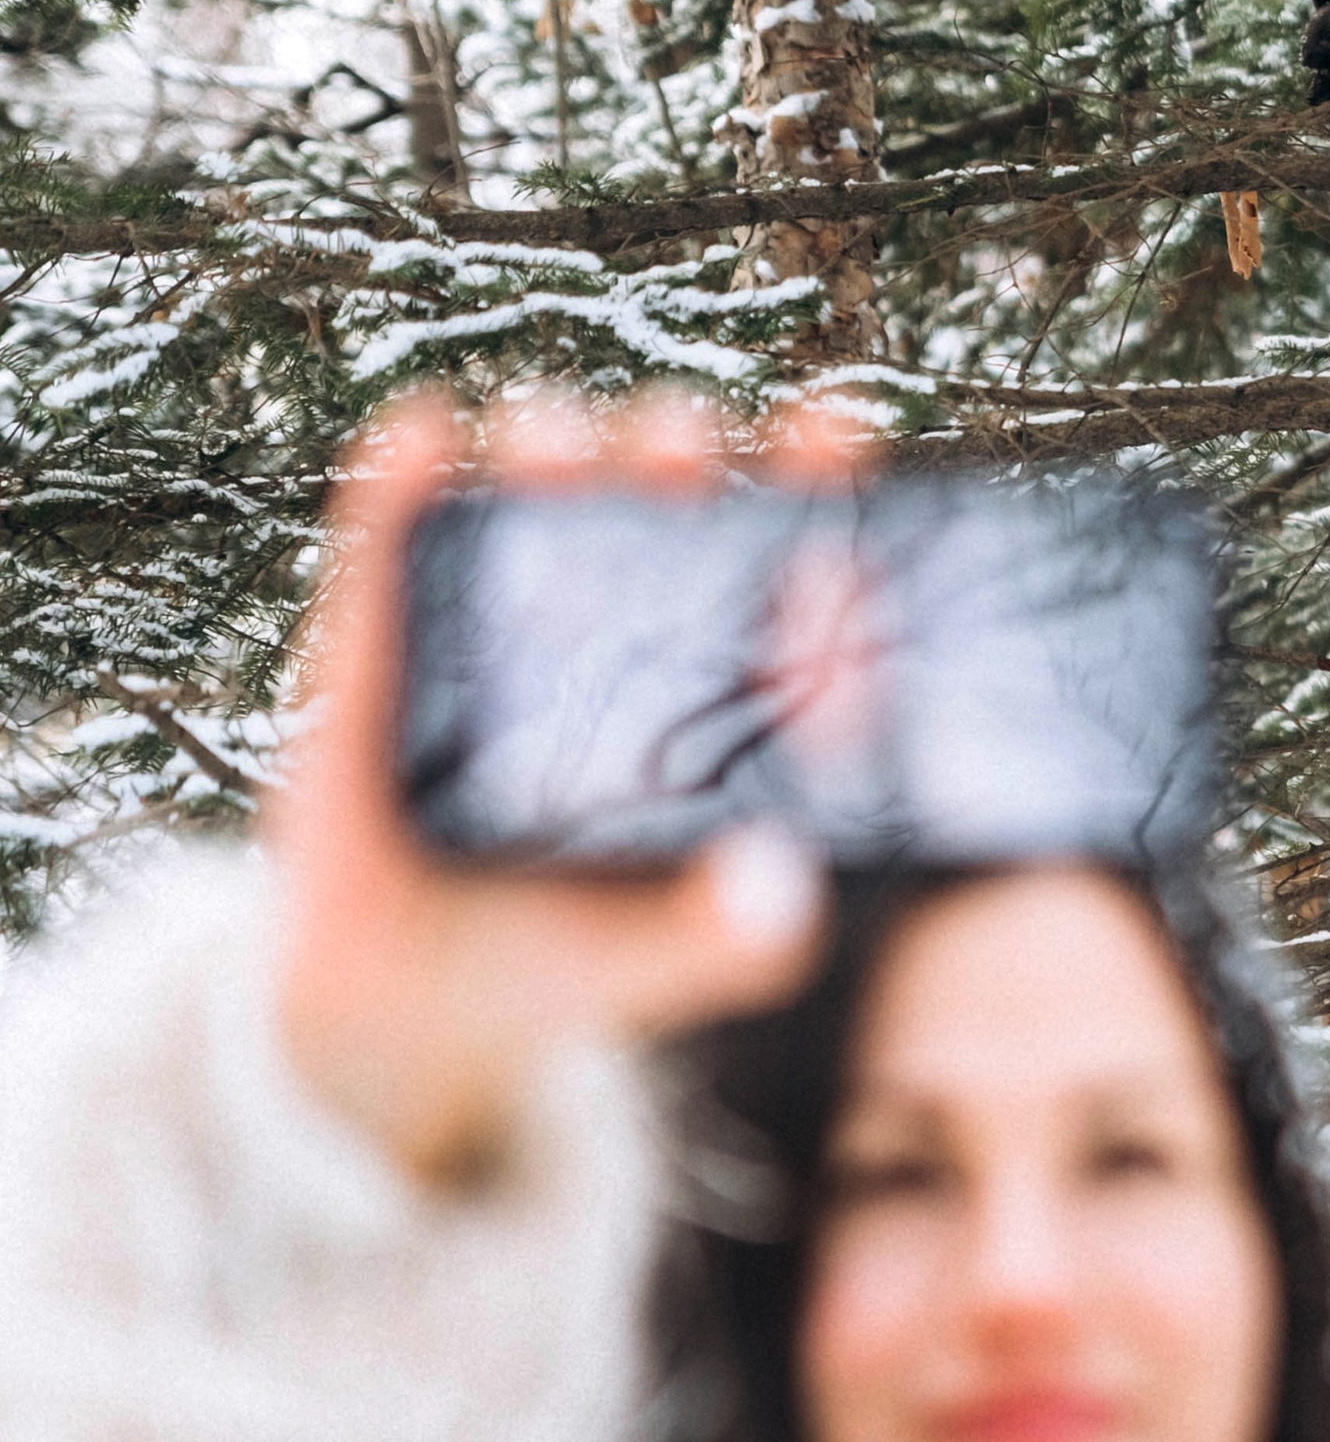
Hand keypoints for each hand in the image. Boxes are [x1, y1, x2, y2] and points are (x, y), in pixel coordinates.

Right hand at [268, 389, 857, 1190]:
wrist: (399, 1008)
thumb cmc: (562, 962)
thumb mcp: (657, 961)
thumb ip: (723, 937)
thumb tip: (781, 891)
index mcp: (706, 685)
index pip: (773, 561)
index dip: (808, 489)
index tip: (839, 433)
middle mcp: (610, 628)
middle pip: (651, 501)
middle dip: (669, 449)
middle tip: (680, 445)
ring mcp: (491, 619)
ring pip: (528, 498)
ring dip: (547, 446)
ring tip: (555, 435)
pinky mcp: (377, 637)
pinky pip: (387, 543)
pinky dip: (401, 484)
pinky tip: (426, 439)